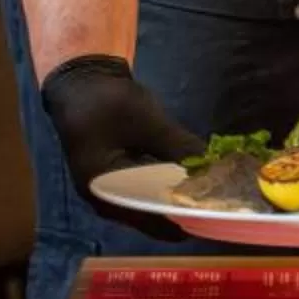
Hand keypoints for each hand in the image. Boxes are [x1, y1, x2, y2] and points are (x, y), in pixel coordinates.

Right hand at [38, 54, 201, 240]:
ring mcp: (108, 189)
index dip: (183, 218)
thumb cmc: (107, 102)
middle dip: (181, 210)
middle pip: (150, 216)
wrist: (81, 79)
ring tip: (209, 196)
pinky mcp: (116, 177)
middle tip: (217, 206)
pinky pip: (145, 191)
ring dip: (175, 198)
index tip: (213, 216)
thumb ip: (179, 147)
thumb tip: (213, 167)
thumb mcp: (147, 122)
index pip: (151, 219)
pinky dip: (166, 187)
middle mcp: (104, 199)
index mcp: (104, 192)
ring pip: (149, 204)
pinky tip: (189, 181)